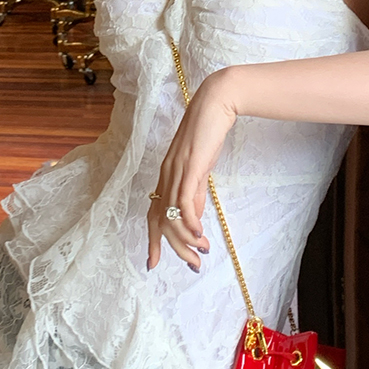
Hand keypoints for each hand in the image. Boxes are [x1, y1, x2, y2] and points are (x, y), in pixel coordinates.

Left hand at [145, 72, 240, 272]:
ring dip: (186, 240)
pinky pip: (185, 199)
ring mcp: (175, 170)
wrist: (216, 103)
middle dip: (173, 248)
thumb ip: (196, 192)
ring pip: (172, 214)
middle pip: (161, 220)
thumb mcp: (201, 169)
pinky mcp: (190, 165)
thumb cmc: (209, 133)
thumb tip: (195, 217)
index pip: (153, 214)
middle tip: (192, 265)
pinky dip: (190, 221)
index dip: (152, 240)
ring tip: (201, 253)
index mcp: (166, 176)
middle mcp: (165, 175)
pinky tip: (199, 234)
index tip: (153, 263)